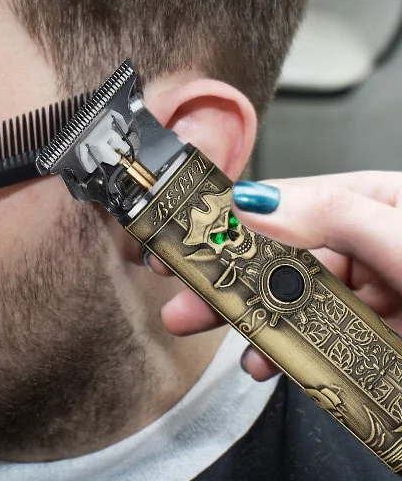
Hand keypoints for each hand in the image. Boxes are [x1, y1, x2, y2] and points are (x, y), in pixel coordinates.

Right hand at [155, 172, 401, 380]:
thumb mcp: (401, 239)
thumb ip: (331, 214)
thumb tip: (251, 202)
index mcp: (371, 200)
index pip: (284, 202)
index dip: (229, 219)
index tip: (184, 233)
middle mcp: (364, 242)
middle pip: (278, 256)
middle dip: (224, 273)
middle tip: (180, 287)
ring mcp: (370, 293)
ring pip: (291, 301)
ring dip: (245, 316)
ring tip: (201, 325)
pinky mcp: (373, 337)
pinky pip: (316, 342)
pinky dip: (285, 352)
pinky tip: (263, 358)